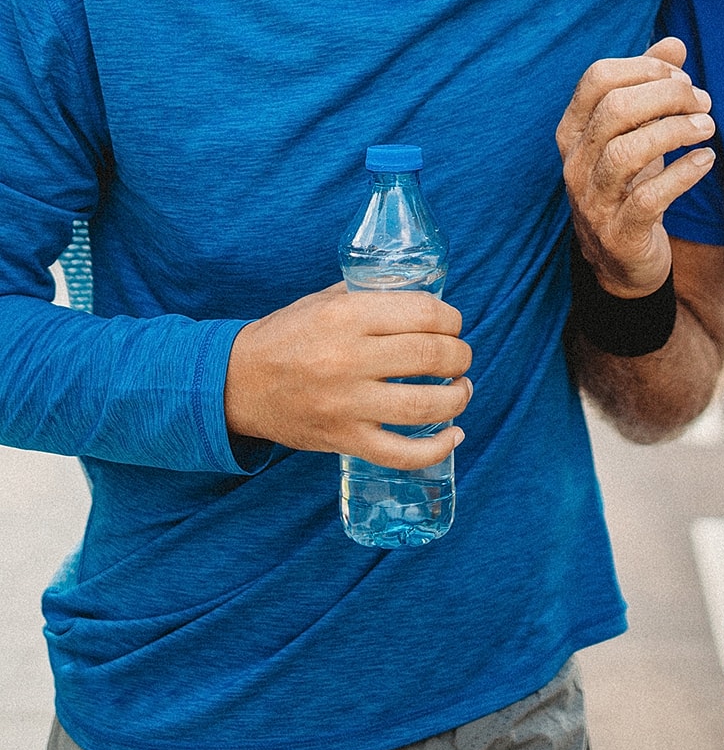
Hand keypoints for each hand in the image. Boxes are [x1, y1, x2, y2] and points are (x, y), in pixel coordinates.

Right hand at [224, 282, 471, 468]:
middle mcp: (348, 359)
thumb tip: (426, 297)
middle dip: (460, 356)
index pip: (423, 313)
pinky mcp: (343, 439)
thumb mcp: (326, 301)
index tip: (454, 325)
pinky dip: (436, 449)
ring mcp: (346, 404)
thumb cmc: (288, 336)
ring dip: (458, 397)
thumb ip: (373, 295)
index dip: (451, 319)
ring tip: (461, 390)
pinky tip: (453, 436)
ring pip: (425, 406)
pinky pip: (401, 453)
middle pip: (431, 357)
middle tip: (460, 357)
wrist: (237, 383)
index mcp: (347, 316)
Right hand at [556, 37, 714, 296]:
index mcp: (573, 130)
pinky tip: (706, 159)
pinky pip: (649, 198)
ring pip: (626, 152)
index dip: (644, 67)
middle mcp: (574, 162)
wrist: (621, 260)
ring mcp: (593, 200)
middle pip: (614, 110)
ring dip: (675, 131)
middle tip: (703, 101)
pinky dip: (682, 173)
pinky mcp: (620, 233)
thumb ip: (650, 86)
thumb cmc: (629, 182)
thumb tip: (675, 43)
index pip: (597, 79)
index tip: (681, 76)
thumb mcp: (635, 132)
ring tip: (707, 127)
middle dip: (667, 96)